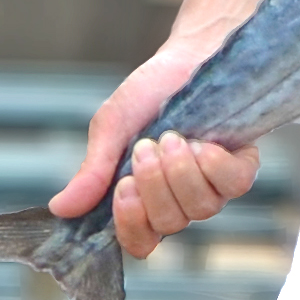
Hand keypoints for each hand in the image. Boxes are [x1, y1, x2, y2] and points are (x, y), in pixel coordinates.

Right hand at [51, 40, 258, 261]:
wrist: (188, 57)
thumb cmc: (150, 93)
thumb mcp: (112, 128)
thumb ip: (92, 171)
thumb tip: (59, 208)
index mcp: (144, 198)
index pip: (140, 241)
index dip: (132, 225)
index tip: (122, 188)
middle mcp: (180, 200)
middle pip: (169, 224)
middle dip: (154, 185)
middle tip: (146, 146)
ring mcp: (212, 187)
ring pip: (202, 209)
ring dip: (181, 171)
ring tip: (172, 137)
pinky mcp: (240, 168)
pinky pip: (235, 186)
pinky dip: (215, 166)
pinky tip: (202, 143)